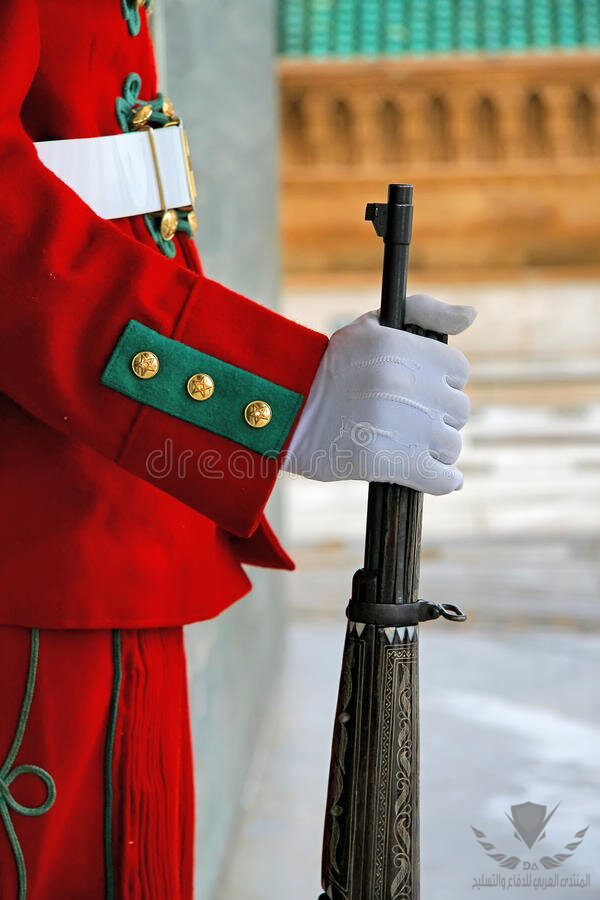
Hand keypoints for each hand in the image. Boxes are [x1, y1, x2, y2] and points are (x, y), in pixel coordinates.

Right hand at [281, 294, 475, 494]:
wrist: (288, 416)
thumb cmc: (330, 368)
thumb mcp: (370, 325)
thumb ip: (424, 310)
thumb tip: (470, 315)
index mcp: (404, 350)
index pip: (458, 370)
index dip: (440, 381)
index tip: (420, 388)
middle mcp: (409, 387)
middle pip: (458, 409)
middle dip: (437, 415)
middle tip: (409, 418)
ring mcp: (406, 427)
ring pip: (451, 445)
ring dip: (435, 448)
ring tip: (409, 445)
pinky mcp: (395, 463)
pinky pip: (444, 478)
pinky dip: (444, 480)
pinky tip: (432, 475)